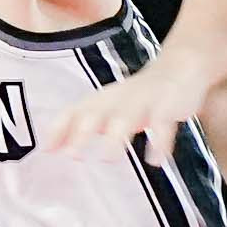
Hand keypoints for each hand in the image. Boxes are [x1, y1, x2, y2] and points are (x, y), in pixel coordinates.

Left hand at [48, 60, 202, 163]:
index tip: (46, 152)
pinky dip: (160, 142)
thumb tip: (47, 150)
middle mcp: (117, 100)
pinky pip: (163, 124)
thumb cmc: (135, 97)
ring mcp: (142, 102)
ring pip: (126, 117)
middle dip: (82, 132)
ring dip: (116, 136)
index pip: (73, 112)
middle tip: (73, 156)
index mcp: (100, 101)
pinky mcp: (168, 106)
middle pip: (95, 113)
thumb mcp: (106, 109)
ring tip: (108, 157)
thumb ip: (78, 128)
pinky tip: (155, 160)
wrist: (179, 66)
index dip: (59, 130)